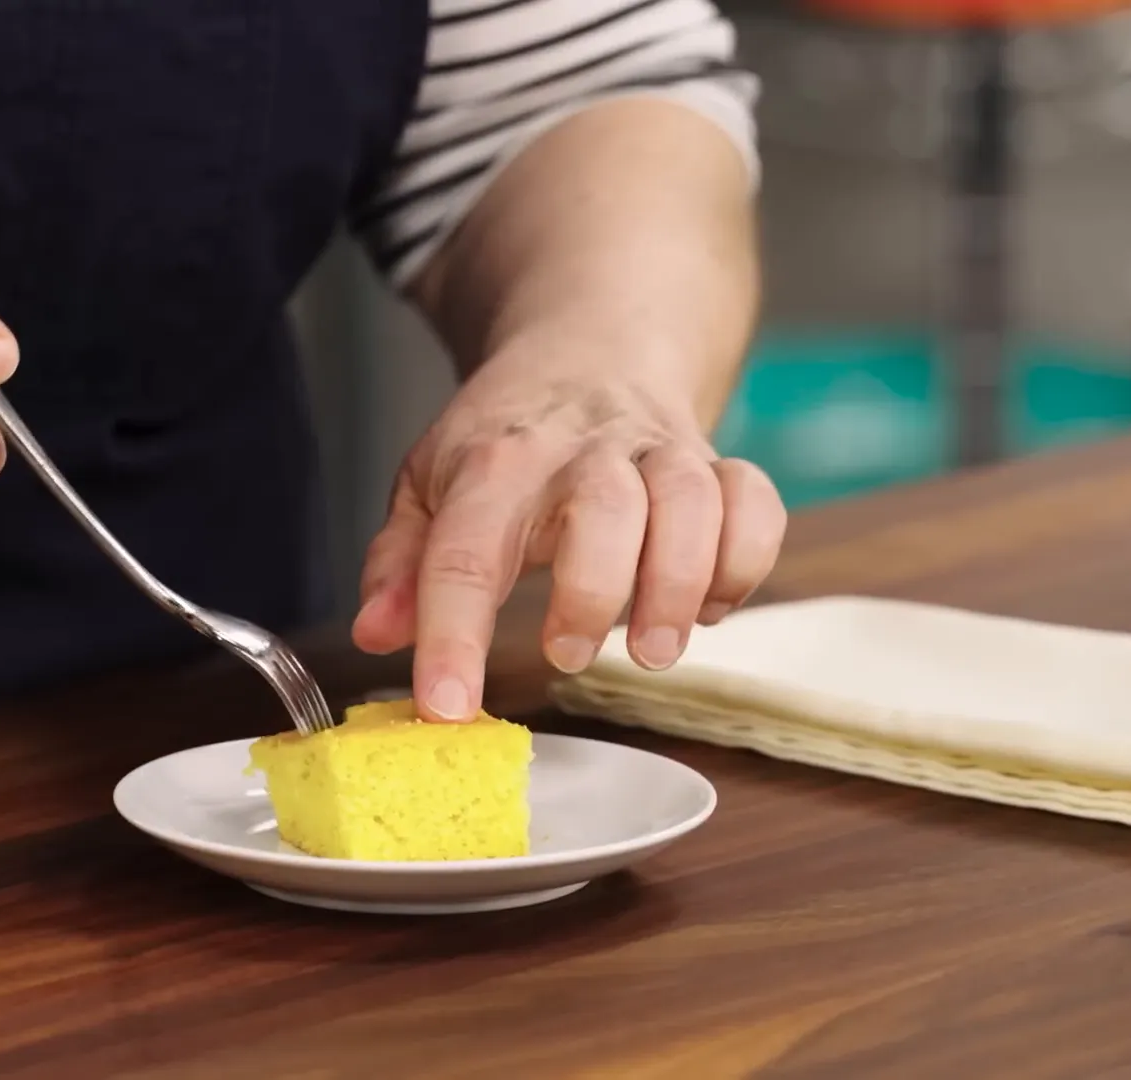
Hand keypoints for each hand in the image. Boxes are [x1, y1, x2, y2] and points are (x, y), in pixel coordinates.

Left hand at [351, 336, 785, 720]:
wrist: (592, 343)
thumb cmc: (507, 438)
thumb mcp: (430, 484)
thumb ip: (401, 562)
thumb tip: (375, 632)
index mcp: (495, 461)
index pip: (465, 548)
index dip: (452, 634)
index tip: (447, 707)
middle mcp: (582, 450)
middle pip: (605, 507)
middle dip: (593, 591)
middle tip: (569, 656)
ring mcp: (658, 453)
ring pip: (690, 501)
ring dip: (679, 583)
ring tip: (653, 650)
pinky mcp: (719, 465)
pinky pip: (755, 503)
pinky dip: (745, 561)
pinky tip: (710, 605)